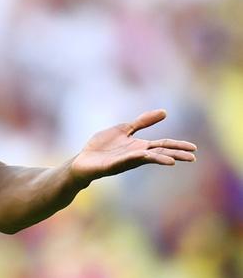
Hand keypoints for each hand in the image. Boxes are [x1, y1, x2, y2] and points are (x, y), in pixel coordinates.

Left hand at [70, 109, 195, 184]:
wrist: (83, 160)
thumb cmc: (102, 146)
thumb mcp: (124, 129)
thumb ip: (142, 122)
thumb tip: (165, 112)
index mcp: (140, 146)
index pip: (163, 144)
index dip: (178, 145)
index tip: (194, 148)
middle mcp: (136, 154)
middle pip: (160, 153)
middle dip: (175, 154)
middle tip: (192, 158)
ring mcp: (125, 161)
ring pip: (145, 159)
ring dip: (159, 159)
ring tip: (173, 161)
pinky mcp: (112, 166)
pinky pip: (125, 160)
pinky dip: (135, 157)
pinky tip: (144, 154)